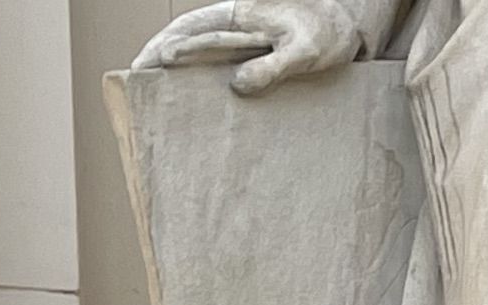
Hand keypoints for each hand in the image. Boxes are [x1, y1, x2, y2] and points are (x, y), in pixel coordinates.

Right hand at [133, 0, 366, 90]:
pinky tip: (199, 106)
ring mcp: (244, 45)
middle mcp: (236, 27)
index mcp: (240, 15)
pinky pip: (225, 73)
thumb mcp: (304, 51)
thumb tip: (237, 86)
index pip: (192, 29)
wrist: (349, 31)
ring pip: (204, 58)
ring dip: (182, 77)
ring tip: (160, 102)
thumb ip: (273, 66)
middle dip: (161, 61)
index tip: (143, 65)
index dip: (164, 45)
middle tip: (138, 86)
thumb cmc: (327, 33)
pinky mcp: (256, 62)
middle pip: (188, 41)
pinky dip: (208, 87)